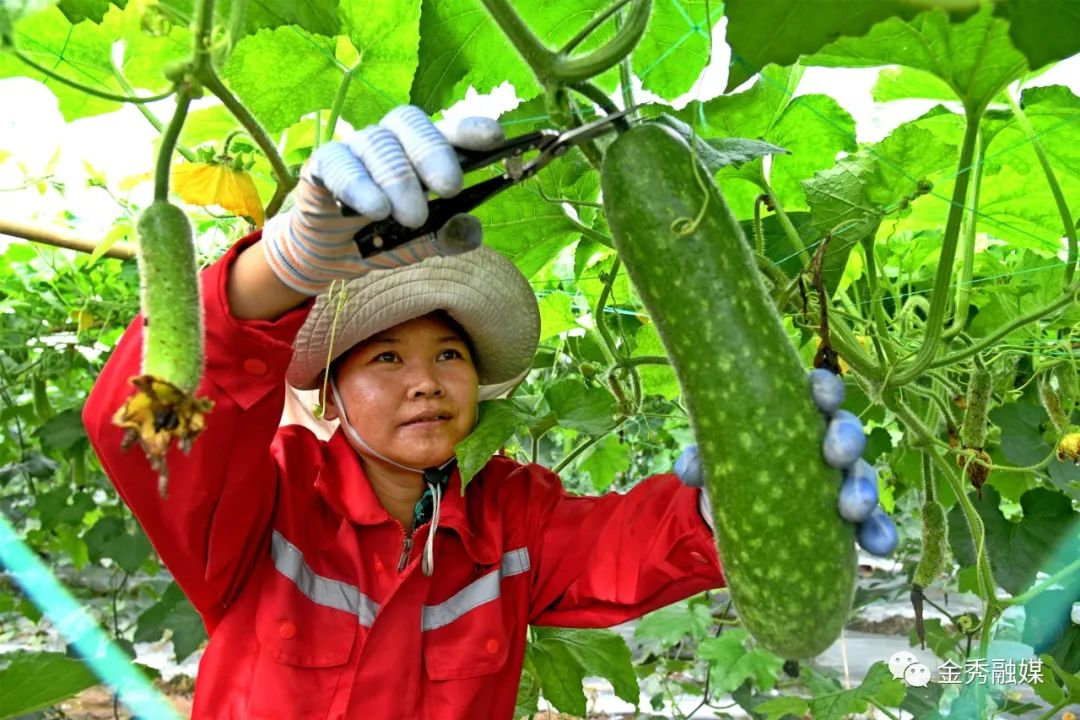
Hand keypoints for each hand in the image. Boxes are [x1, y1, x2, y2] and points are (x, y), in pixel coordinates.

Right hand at [262, 106, 504, 294]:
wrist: (332, 256)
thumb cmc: (383, 238)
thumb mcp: (421, 244)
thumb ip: (446, 236)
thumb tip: (471, 231)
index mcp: (421, 152)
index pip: (446, 130)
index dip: (469, 129)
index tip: (496, 138)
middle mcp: (390, 141)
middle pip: (411, 125)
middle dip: (434, 153)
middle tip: (450, 187)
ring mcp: (356, 149)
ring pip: (379, 146)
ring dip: (398, 180)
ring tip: (411, 217)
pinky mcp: (323, 164)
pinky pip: (339, 163)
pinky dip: (358, 185)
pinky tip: (374, 208)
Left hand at [675, 368, 897, 555]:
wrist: (735, 518)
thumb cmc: (731, 467)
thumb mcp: (713, 461)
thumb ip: (702, 459)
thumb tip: (691, 469)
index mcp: (796, 415)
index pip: (818, 392)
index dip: (825, 389)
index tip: (820, 396)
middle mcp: (825, 442)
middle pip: (847, 431)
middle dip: (846, 439)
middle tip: (836, 455)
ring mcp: (841, 480)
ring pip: (863, 477)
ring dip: (864, 490)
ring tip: (853, 509)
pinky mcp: (848, 520)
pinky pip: (873, 523)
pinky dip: (879, 533)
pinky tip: (879, 547)